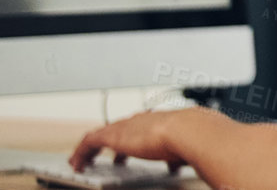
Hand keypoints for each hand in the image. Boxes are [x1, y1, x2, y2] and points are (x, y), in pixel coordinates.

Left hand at [70, 109, 195, 171]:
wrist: (186, 130)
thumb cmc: (190, 137)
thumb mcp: (181, 146)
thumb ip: (174, 154)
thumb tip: (177, 164)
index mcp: (155, 121)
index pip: (134, 126)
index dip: (124, 137)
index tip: (120, 150)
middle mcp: (138, 121)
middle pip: (114, 128)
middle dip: (104, 141)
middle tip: (96, 155)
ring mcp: (125, 127)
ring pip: (99, 134)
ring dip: (89, 148)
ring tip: (81, 161)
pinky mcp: (112, 136)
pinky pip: (88, 143)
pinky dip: (80, 153)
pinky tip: (76, 164)